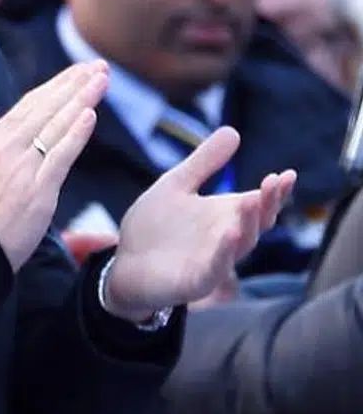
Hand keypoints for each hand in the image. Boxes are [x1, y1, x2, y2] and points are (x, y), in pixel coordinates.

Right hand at [0, 62, 107, 269]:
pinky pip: (60, 156)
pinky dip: (76, 135)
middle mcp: (9, 148)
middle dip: (75, 84)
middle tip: (99, 66)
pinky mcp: (39, 189)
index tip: (78, 70)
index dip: (57, 85)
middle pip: (48, 108)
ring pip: (57, 126)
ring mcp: (24, 167)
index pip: (31, 103)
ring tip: (102, 79)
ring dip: (81, 99)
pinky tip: (90, 115)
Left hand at [107, 127, 295, 321]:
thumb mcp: (176, 185)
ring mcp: (214, 262)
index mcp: (226, 216)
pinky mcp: (196, 281)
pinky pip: (215, 268)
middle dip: (266, 203)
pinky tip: (229, 233)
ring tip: (252, 200)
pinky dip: (223, 252)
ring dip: (248, 224)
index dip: (275, 191)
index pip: (259, 203)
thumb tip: (233, 131)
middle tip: (274, 182)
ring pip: (240, 245)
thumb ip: (204, 163)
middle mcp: (227, 239)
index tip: (287, 174)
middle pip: (256, 223)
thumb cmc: (154, 227)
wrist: (125, 264)